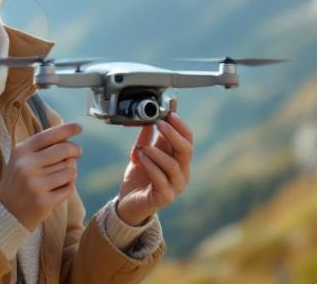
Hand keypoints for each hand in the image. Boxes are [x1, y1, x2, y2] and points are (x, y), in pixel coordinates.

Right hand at [0, 122, 81, 230]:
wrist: (5, 212)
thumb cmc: (18, 182)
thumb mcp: (21, 160)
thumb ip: (40, 148)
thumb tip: (68, 138)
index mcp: (21, 152)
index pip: (48, 135)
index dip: (66, 130)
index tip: (79, 127)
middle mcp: (27, 166)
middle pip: (64, 150)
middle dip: (75, 150)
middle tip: (77, 153)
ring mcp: (35, 185)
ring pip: (70, 170)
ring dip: (70, 172)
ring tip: (61, 176)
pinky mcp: (44, 202)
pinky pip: (69, 187)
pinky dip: (69, 186)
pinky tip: (59, 189)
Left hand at [115, 99, 192, 225]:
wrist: (128, 204)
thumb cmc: (139, 178)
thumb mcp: (142, 153)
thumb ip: (147, 138)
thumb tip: (150, 117)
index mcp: (179, 160)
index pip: (187, 140)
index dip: (180, 125)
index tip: (170, 112)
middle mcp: (182, 173)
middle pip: (186, 150)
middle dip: (174, 134)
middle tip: (160, 123)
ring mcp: (176, 186)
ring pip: (173, 165)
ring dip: (157, 152)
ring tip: (143, 147)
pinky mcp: (165, 197)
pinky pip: (160, 179)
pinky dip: (150, 165)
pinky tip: (140, 158)